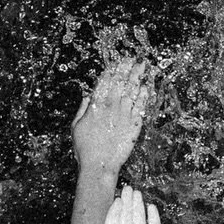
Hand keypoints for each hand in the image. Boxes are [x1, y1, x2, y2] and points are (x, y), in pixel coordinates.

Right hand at [72, 58, 152, 176]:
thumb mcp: (76, 126)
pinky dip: (144, 95)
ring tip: (142, 65)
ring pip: (132, 91)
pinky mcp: (134, 124)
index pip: (105, 82)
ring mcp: (124, 115)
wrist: (99, 165)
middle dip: (126, 69)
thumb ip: (83, 108)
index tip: (117, 62)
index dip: (111, 70)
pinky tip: (147, 86)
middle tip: (132, 59)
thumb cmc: (85, 147)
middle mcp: (111, 107)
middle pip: (120, 83)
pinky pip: (140, 106)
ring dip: (137, 77)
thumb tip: (87, 95)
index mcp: (96, 106)